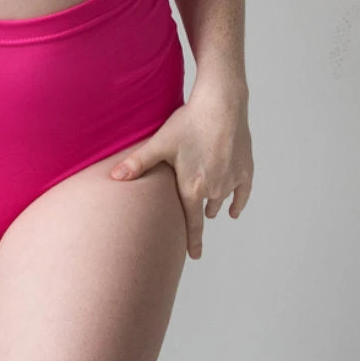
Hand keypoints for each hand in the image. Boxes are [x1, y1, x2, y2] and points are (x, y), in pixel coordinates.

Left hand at [109, 81, 253, 259]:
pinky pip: (243, 194)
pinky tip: (234, 210)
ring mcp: (232, 179)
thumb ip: (138, 163)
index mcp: (192, 188)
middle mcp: (214, 189)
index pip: (192, 223)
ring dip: (214, 205)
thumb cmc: (188, 123)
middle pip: (205, 211)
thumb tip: (113, 177)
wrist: (221, 104)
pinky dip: (238, 202)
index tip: (194, 256)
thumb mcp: (159, 143)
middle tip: (194, 219)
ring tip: (208, 208)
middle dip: (199, 215)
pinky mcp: (246, 168)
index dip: (192, 242)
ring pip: (222, 201)